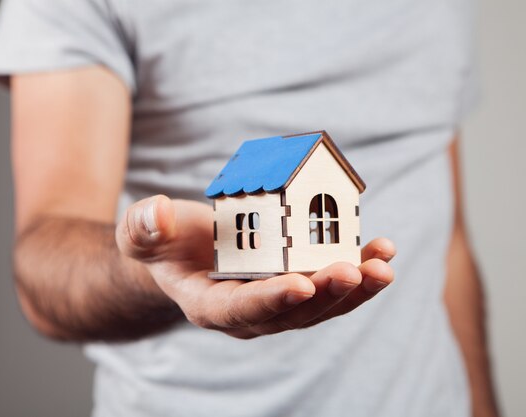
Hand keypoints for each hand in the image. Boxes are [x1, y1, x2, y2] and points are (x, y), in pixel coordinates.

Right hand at [116, 195, 394, 338]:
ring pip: (322, 305)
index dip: (270, 300)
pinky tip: (383, 251)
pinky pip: (333, 285)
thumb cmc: (165, 243)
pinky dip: (360, 272)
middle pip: (293, 313)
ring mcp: (279, 301)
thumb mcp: (142, 233)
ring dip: (355, 288)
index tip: (300, 285)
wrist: (187, 253)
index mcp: (209, 306)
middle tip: (352, 270)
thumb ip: (144, 227)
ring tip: (382, 265)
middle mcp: (250, 313)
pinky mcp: (301, 284)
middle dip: (325, 294)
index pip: (240, 310)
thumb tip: (160, 212)